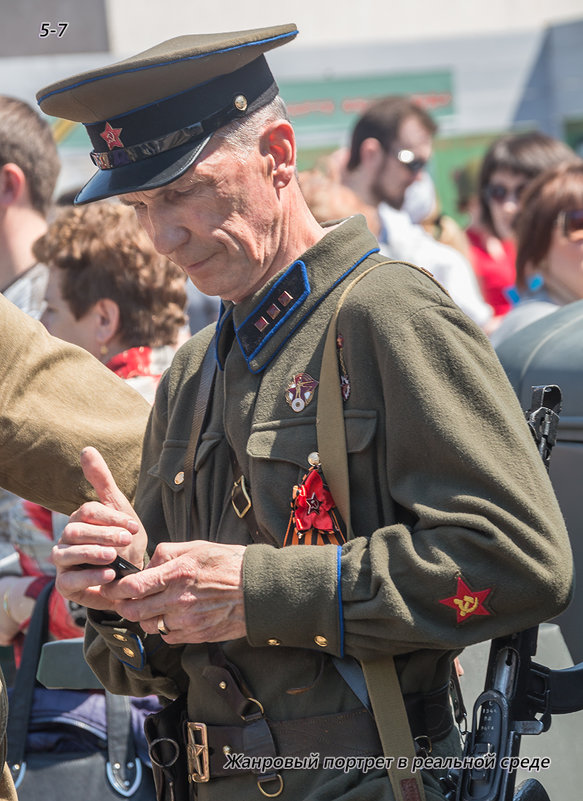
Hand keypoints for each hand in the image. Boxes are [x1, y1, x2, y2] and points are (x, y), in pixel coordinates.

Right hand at [53, 446, 146, 611]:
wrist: (131, 575)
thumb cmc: (124, 539)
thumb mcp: (118, 507)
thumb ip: (102, 480)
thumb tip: (86, 449)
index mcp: (79, 519)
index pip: (88, 511)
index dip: (111, 517)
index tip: (133, 526)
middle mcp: (66, 539)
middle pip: (76, 531)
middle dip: (103, 534)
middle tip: (126, 539)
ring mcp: (64, 563)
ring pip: (68, 554)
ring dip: (92, 553)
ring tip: (113, 556)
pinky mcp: (66, 585)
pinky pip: (70, 581)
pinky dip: (89, 577)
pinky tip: (109, 574)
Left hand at [100, 540, 246, 643]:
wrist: (258, 590)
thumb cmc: (229, 563)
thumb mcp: (198, 547)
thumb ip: (167, 553)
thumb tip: (146, 565)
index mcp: (177, 573)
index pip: (132, 587)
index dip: (114, 589)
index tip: (110, 587)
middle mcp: (178, 600)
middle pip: (134, 611)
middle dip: (123, 605)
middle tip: (122, 599)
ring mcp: (187, 621)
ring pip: (149, 626)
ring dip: (144, 617)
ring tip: (151, 606)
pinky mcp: (196, 635)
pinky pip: (168, 636)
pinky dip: (165, 628)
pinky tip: (173, 616)